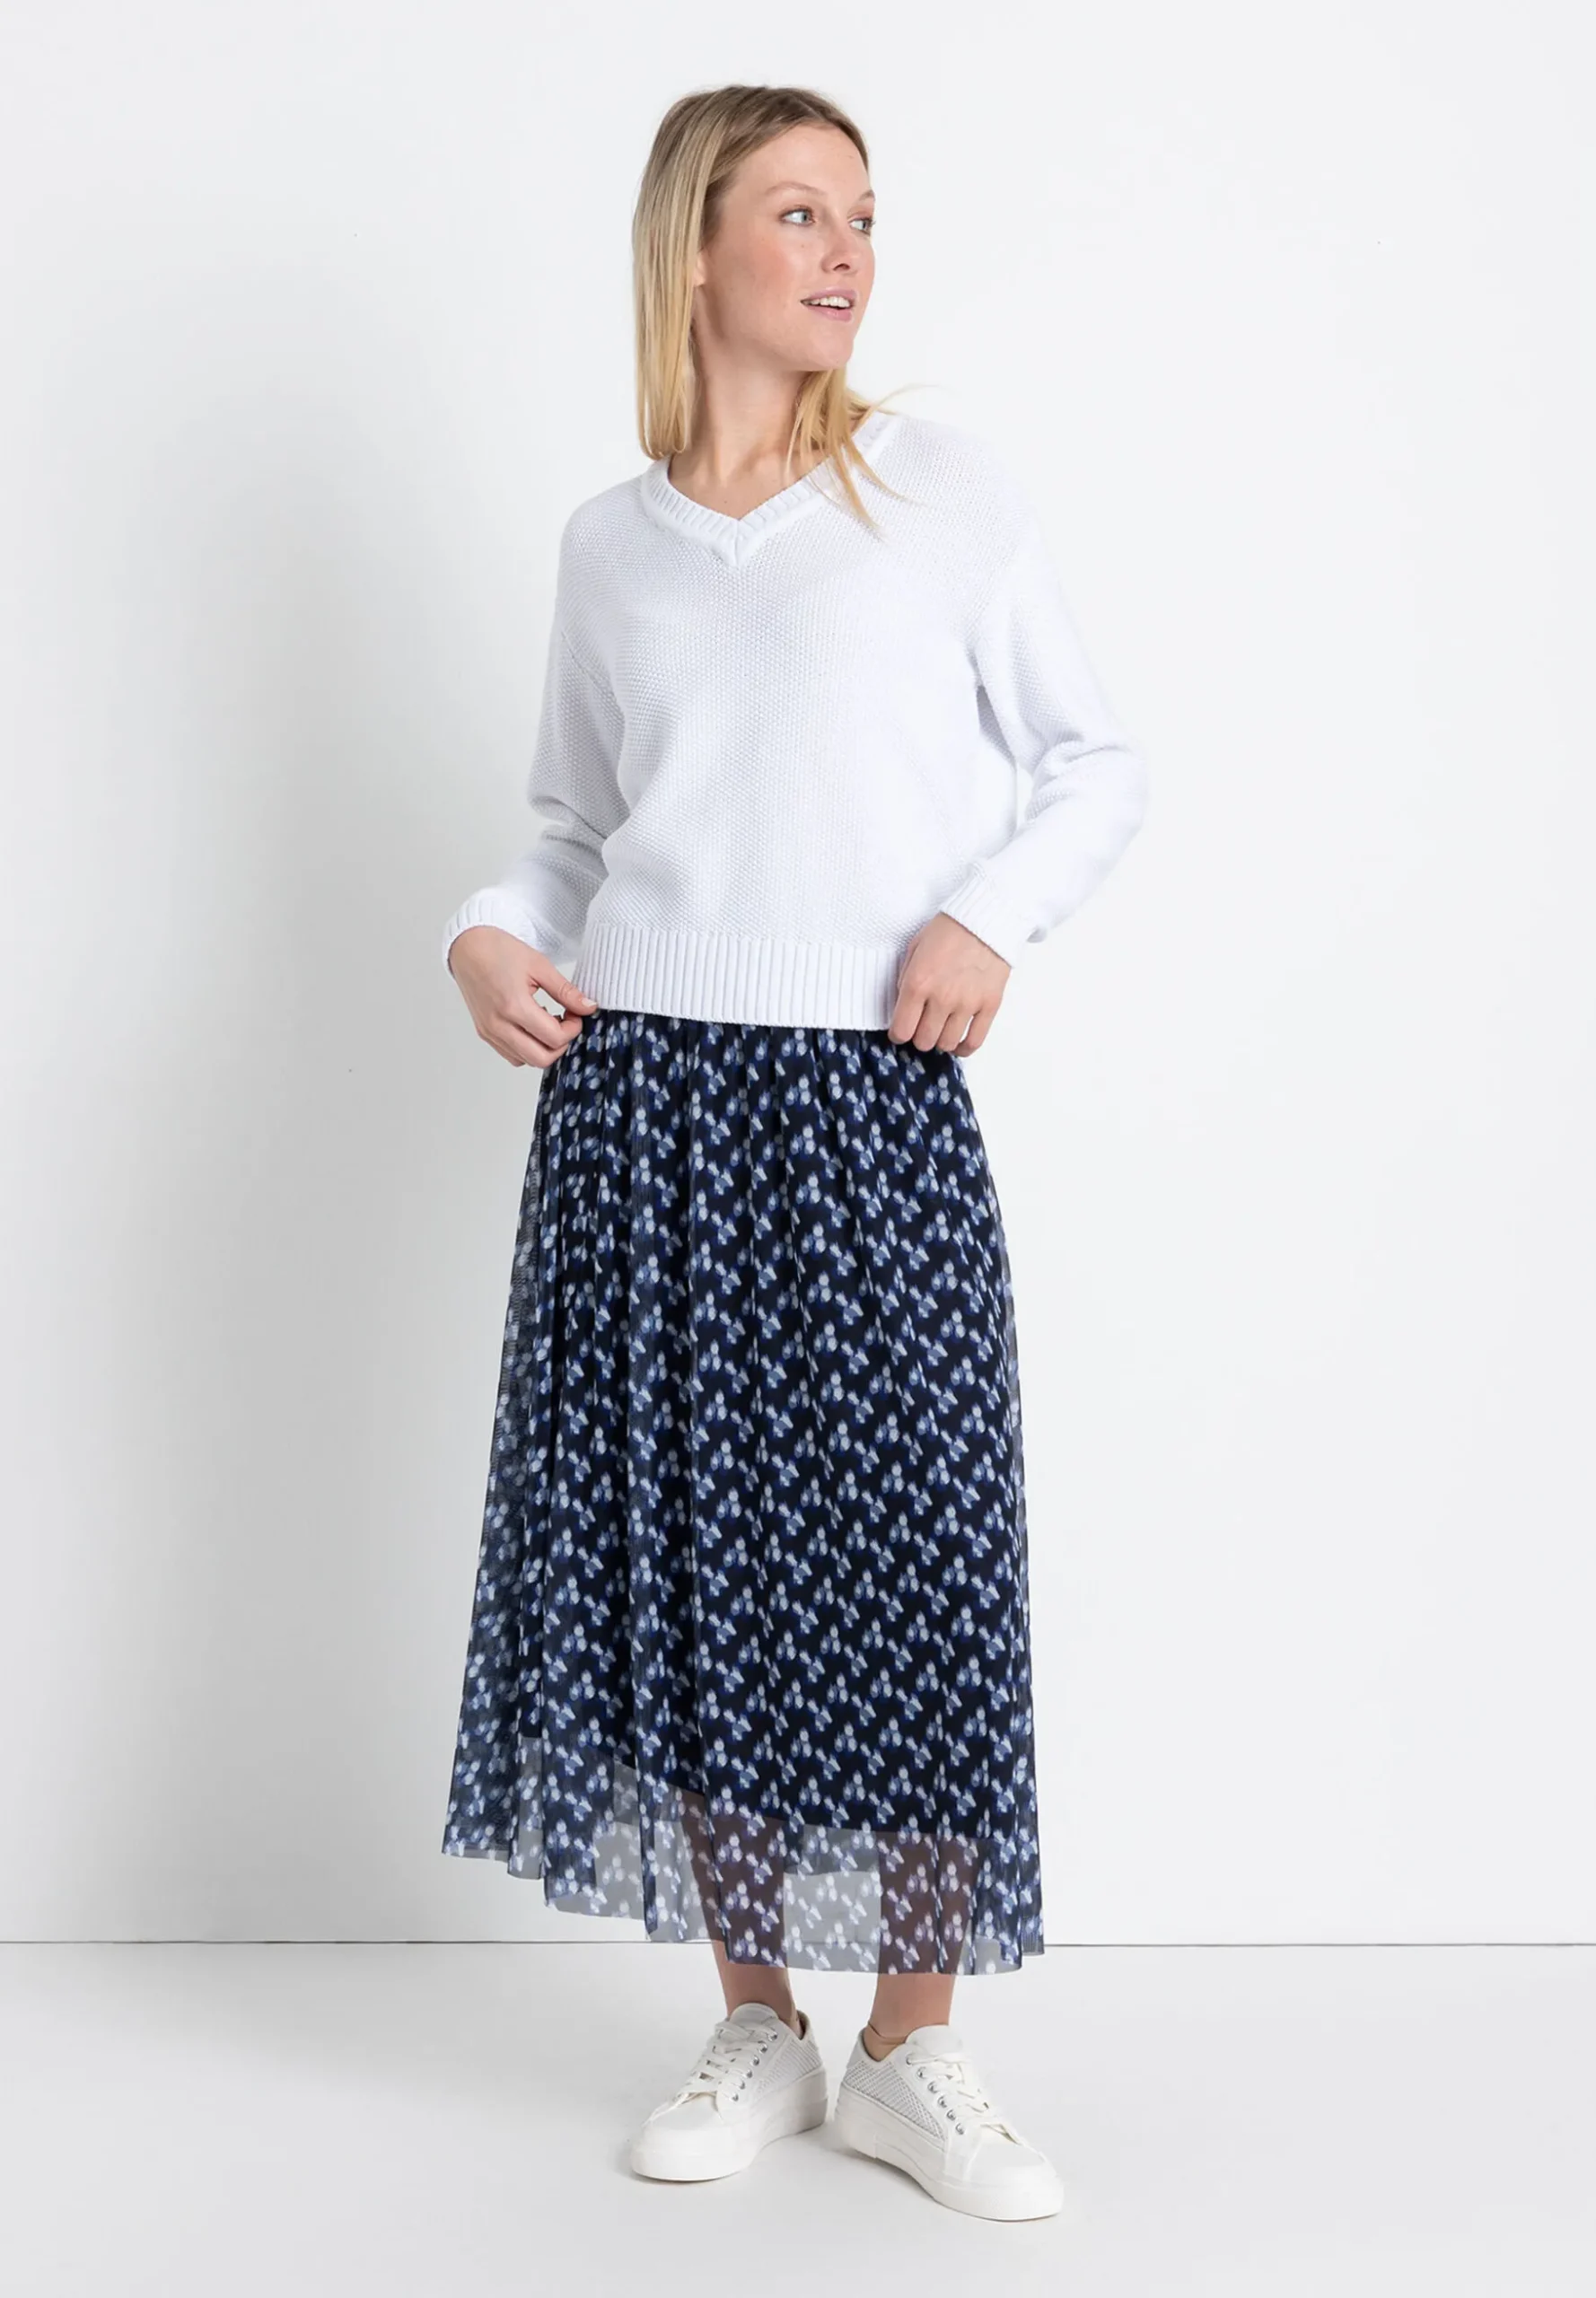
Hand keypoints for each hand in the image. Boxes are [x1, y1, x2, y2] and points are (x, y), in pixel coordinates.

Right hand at [447, 925, 599, 1067]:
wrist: (468, 947)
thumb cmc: (499, 951)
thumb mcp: (539, 966)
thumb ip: (565, 991)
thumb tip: (588, 1007)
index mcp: (514, 1006)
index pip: (554, 1038)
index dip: (573, 1029)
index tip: (576, 1014)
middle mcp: (499, 1025)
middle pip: (541, 1059)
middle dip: (561, 1044)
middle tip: (565, 1023)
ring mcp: (489, 1032)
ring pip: (525, 1061)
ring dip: (543, 1048)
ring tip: (547, 1022)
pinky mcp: (484, 1033)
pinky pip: (511, 1055)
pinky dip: (527, 1048)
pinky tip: (531, 1026)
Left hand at [887, 911, 1010, 1054]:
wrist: (985, 918)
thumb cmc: (948, 930)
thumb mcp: (914, 948)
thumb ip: (905, 980)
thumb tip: (903, 1008)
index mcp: (918, 983)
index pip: (901, 1030)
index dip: (898, 1034)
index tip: (902, 1029)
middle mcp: (942, 998)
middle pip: (924, 1041)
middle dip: (919, 1037)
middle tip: (922, 1026)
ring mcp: (967, 1004)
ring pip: (947, 1044)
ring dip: (940, 1040)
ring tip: (941, 1029)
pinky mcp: (989, 1006)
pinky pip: (975, 1041)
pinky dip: (964, 1048)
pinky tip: (958, 1043)